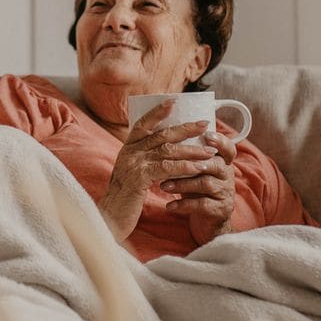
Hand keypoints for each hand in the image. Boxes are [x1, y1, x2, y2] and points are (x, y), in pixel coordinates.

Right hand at [98, 100, 221, 243]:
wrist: (110, 219)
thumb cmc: (125, 199)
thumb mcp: (132, 175)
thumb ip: (145, 161)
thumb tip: (168, 151)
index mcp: (127, 149)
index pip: (142, 124)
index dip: (158, 112)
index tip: (174, 101)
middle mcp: (128, 153)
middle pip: (161, 135)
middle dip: (186, 129)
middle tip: (205, 125)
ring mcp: (132, 164)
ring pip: (167, 151)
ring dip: (192, 150)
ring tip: (210, 152)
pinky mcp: (138, 178)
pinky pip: (166, 169)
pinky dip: (185, 167)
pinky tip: (198, 169)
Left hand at [160, 129, 236, 246]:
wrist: (207, 221)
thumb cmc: (196, 189)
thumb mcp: (194, 171)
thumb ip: (188, 156)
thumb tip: (162, 134)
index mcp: (222, 163)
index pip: (228, 148)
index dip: (220, 141)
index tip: (207, 135)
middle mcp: (227, 176)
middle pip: (215, 164)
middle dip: (190, 163)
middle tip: (168, 164)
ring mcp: (225, 193)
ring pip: (206, 183)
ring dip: (182, 184)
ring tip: (163, 186)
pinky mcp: (219, 210)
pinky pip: (202, 205)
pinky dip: (183, 204)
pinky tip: (169, 206)